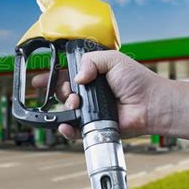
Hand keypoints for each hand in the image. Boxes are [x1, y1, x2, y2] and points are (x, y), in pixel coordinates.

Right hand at [32, 50, 169, 138]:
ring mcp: (91, 109)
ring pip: (66, 110)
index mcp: (92, 74)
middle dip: (60, 91)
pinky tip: (66, 124)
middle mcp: (90, 92)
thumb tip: (77, 77)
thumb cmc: (137, 80)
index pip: (66, 75)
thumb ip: (91, 61)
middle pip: (62, 92)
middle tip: (69, 91)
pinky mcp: (94, 126)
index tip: (38, 80)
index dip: (51, 77)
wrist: (150, 103)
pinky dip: (67, 128)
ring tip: (75, 103)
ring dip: (65, 106)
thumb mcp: (112, 59)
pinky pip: (75, 129)